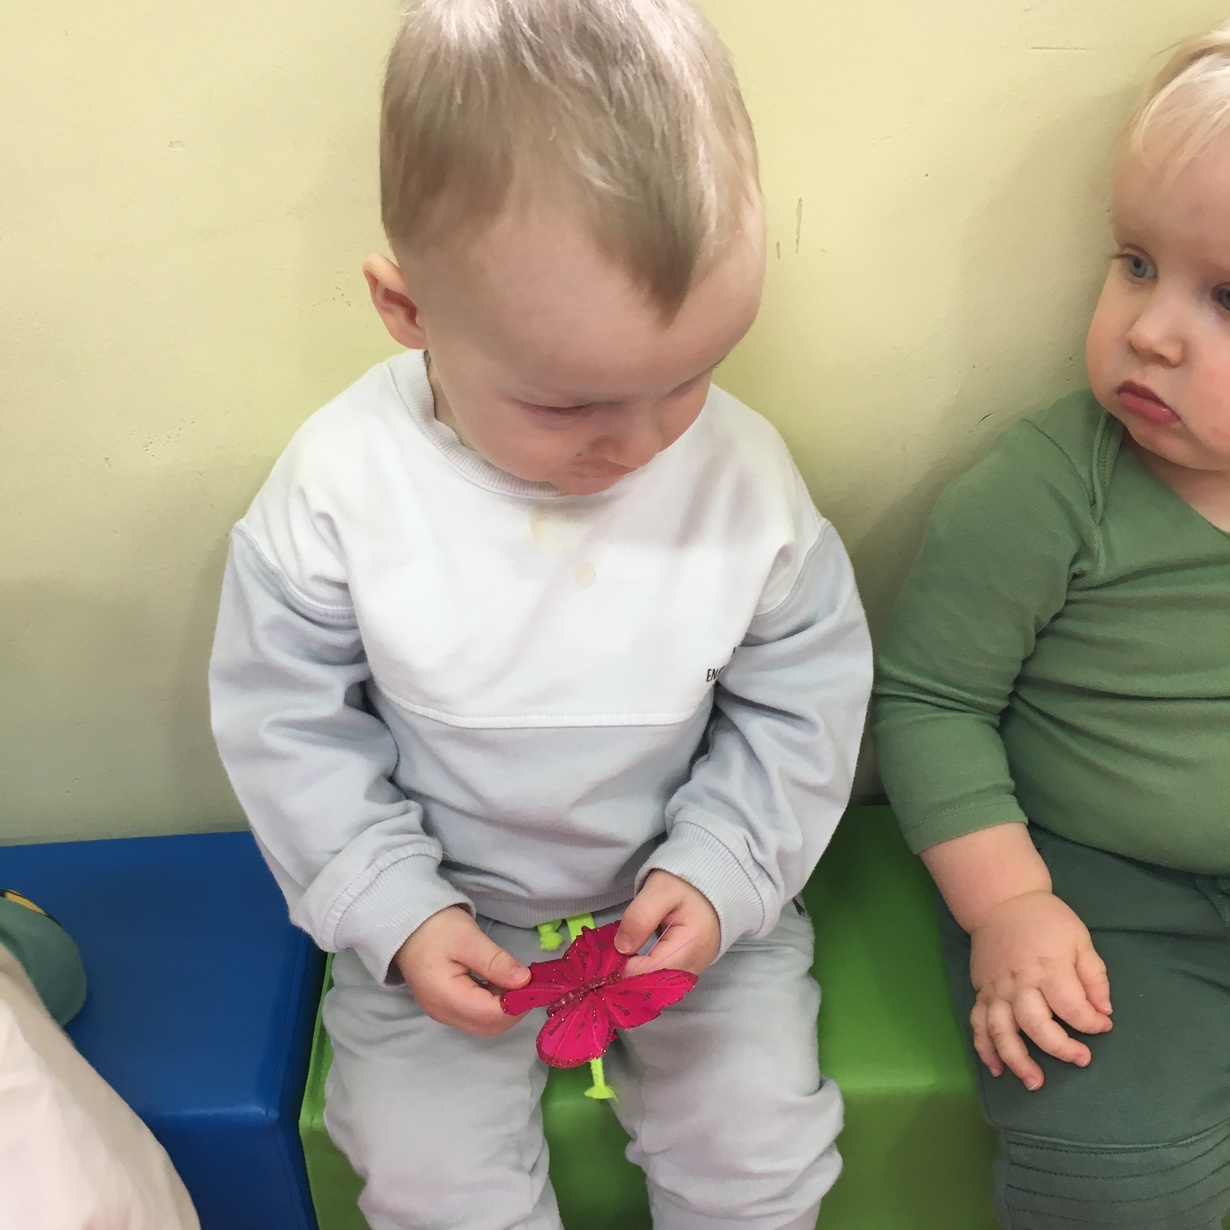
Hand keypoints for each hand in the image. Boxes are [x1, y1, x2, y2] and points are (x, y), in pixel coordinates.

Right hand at [393, 906, 530, 1034]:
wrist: (405, 925)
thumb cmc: (436, 928)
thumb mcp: (468, 939)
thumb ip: (496, 962)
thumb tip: (525, 981)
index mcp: (447, 998)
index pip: (492, 1016)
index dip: (518, 1004)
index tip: (536, 982)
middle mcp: (444, 1014)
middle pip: (490, 1026)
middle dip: (514, 1008)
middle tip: (528, 981)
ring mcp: (443, 1013)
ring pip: (485, 1024)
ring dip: (505, 1007)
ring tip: (515, 978)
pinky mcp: (446, 1007)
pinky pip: (476, 1016)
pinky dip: (494, 1004)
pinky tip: (499, 982)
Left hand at [615, 870, 720, 977]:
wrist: (716, 879)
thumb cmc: (687, 883)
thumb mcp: (659, 890)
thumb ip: (639, 918)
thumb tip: (621, 948)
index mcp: (690, 946)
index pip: (651, 973)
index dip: (624, 970)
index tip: (604, 958)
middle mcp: (695, 965)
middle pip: (656, 986)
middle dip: (629, 978)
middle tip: (608, 961)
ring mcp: (695, 968)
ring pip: (660, 985)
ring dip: (637, 976)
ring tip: (618, 960)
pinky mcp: (691, 965)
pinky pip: (666, 978)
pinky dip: (648, 972)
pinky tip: (633, 961)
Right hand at [968, 890, 1112, 1089]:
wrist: (1001, 900)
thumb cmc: (1047, 919)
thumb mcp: (1080, 939)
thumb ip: (1094, 976)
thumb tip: (1104, 1012)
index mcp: (1048, 968)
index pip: (1072, 1007)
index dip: (1091, 1024)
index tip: (1102, 1027)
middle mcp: (1020, 983)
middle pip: (1036, 1025)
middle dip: (1060, 1048)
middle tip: (1080, 1059)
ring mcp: (997, 989)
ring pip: (1001, 1031)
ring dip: (1016, 1059)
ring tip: (1034, 1082)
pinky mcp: (981, 992)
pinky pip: (978, 1024)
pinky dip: (984, 1048)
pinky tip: (997, 1068)